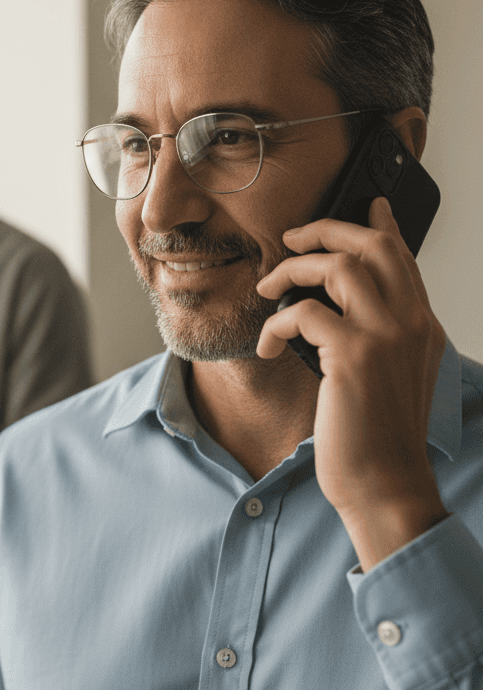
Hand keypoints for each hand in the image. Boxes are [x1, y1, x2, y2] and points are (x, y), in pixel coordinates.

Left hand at [256, 197, 447, 568]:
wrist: (386, 485)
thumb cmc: (377, 435)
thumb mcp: (387, 376)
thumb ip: (377, 335)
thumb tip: (337, 308)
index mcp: (422, 327)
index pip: (403, 259)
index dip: (382, 226)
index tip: (369, 203)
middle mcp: (411, 324)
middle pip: (372, 246)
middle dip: (326, 230)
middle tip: (292, 239)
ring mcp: (385, 337)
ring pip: (336, 267)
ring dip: (291, 271)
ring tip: (267, 290)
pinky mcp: (352, 356)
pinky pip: (302, 314)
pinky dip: (276, 324)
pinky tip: (268, 347)